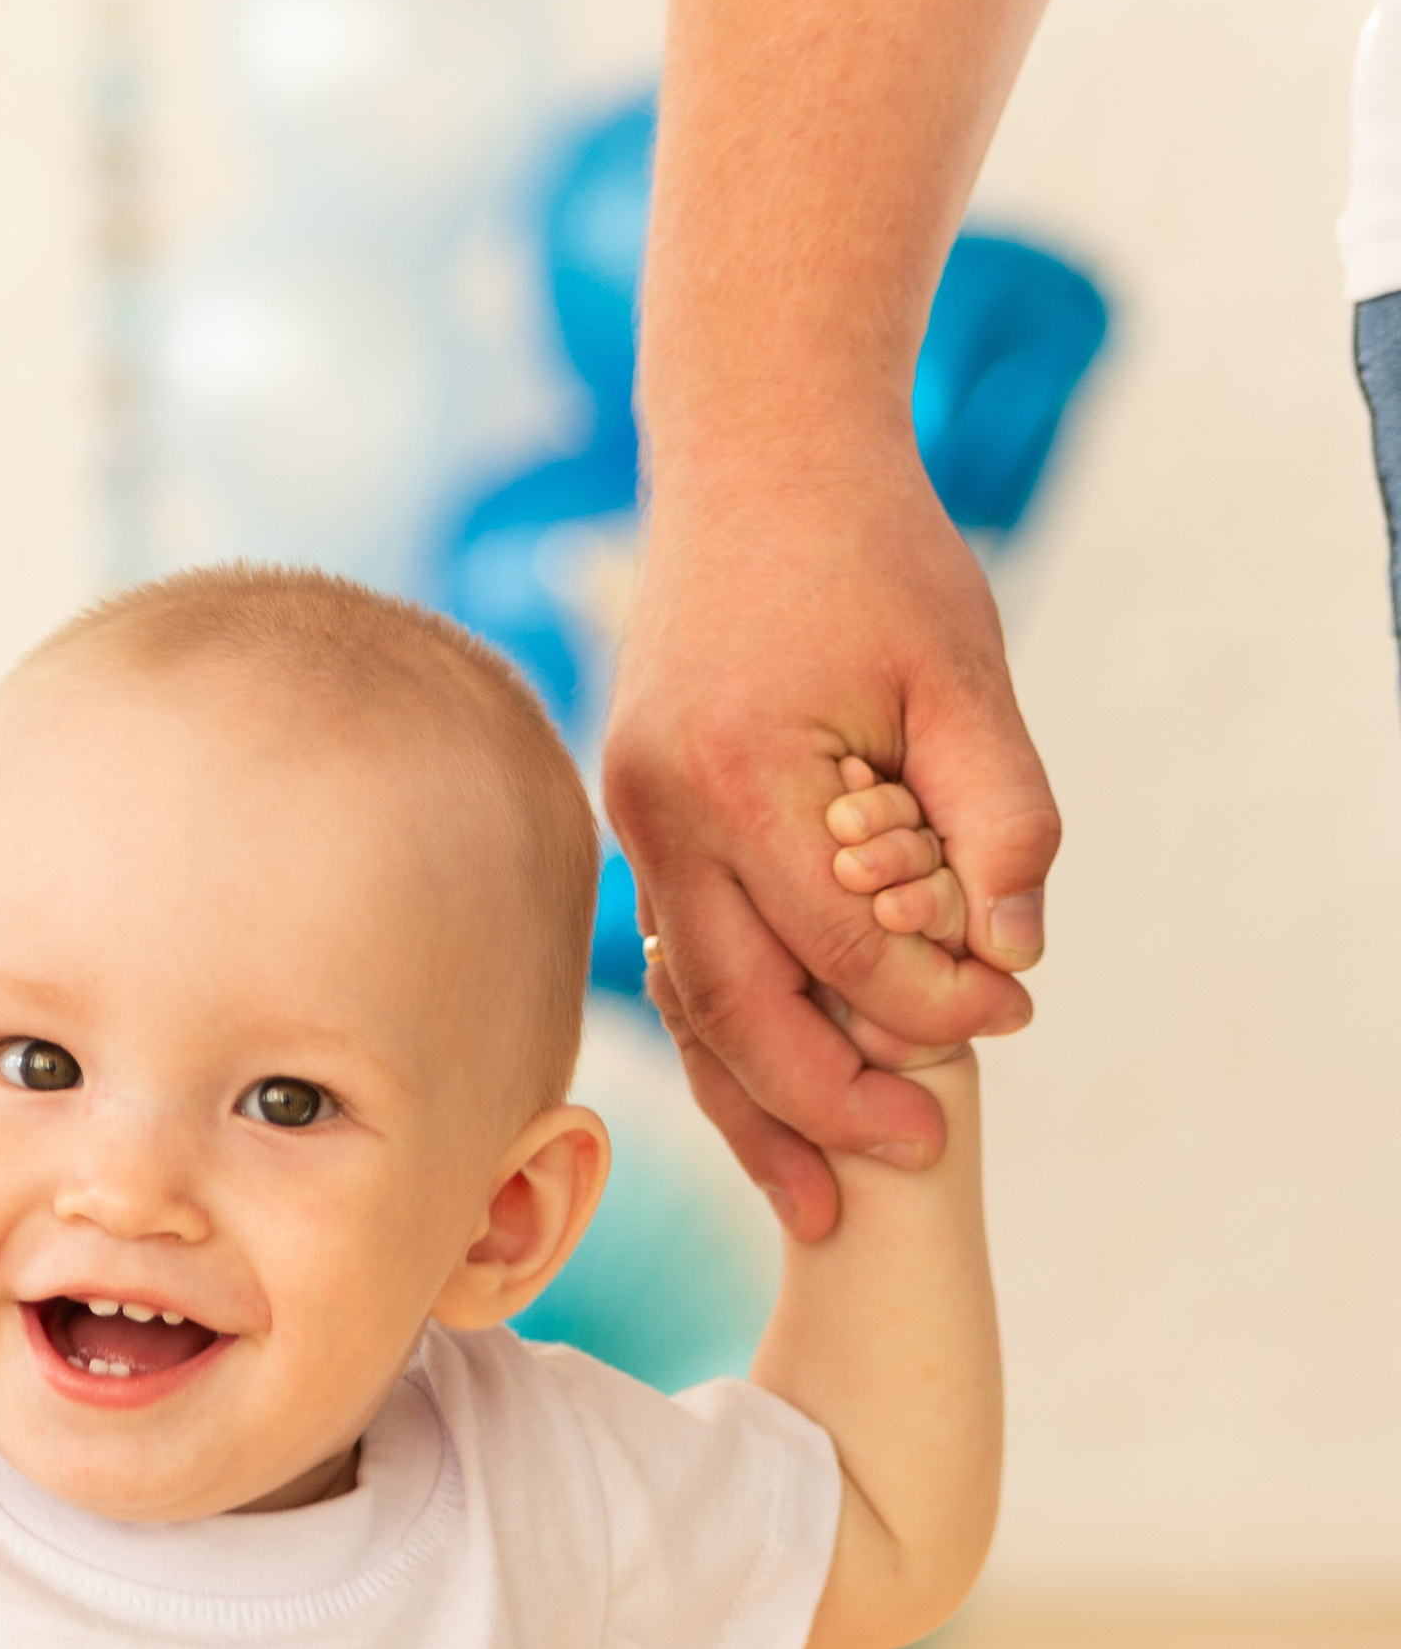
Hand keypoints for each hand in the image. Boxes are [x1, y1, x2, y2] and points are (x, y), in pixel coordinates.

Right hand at [604, 448, 1056, 1238]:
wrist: (754, 456)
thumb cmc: (872, 554)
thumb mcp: (964, 673)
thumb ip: (1001, 816)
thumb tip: (1015, 957)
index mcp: (737, 778)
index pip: (842, 949)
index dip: (933, 1005)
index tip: (1011, 1020)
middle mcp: (661, 817)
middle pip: (737, 1014)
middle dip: (826, 1105)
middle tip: (915, 1160)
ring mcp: (632, 824)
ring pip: (690, 1007)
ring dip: (756, 1104)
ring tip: (820, 1192)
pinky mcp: (636, 822)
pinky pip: (679, 959)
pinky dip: (726, 1035)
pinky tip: (770, 1091)